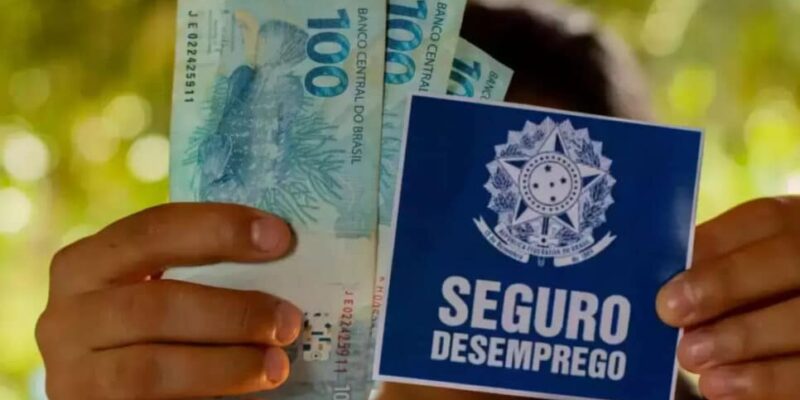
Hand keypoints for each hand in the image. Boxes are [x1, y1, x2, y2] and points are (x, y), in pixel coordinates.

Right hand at [36, 203, 302, 399]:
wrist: (105, 386)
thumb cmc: (144, 328)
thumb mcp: (153, 289)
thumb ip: (196, 272)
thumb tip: (276, 254)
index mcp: (87, 264)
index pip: (154, 230)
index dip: (219, 229)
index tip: (279, 237)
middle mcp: (68, 315)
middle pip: (156, 305)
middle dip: (232, 312)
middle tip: (289, 321)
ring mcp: (72, 373)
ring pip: (151, 368)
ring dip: (225, 365)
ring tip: (275, 365)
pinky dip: (206, 397)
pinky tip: (244, 392)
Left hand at [658, 197, 799, 399]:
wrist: (791, 330)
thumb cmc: (757, 294)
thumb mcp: (746, 267)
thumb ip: (713, 264)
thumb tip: (661, 279)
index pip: (766, 221)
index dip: (714, 248)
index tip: (668, 274)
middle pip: (788, 259)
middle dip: (726, 284)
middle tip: (671, 312)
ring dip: (742, 338)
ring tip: (689, 357)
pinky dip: (765, 381)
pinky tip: (720, 387)